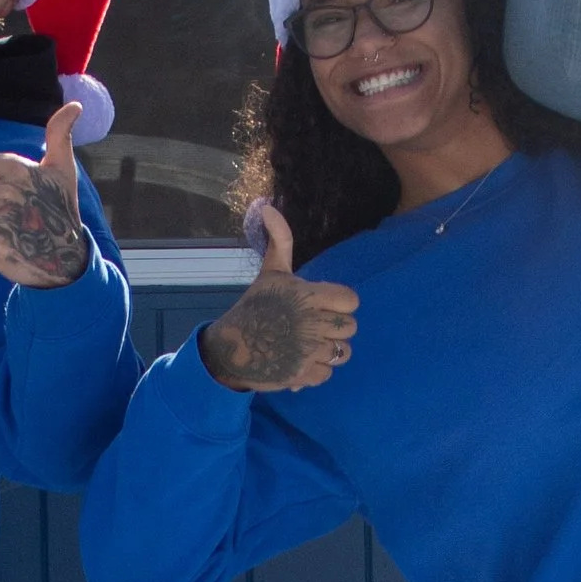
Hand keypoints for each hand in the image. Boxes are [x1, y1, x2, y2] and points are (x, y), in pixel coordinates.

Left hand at [0, 102, 93, 288]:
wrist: (68, 258)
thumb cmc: (62, 209)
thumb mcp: (62, 169)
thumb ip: (59, 135)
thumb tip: (74, 105)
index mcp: (19, 170)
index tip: (4, 186)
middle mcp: (7, 193)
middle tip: (2, 209)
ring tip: (4, 227)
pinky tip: (1, 243)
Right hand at [200, 203, 357, 392]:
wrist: (230, 348)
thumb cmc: (254, 307)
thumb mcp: (270, 273)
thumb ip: (279, 240)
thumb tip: (268, 206)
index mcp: (306, 295)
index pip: (350, 301)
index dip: (339, 304)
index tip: (322, 306)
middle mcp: (310, 323)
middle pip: (350, 328)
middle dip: (334, 329)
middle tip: (313, 327)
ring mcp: (307, 351)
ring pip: (343, 352)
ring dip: (329, 350)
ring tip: (310, 345)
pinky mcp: (302, 374)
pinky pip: (328, 373)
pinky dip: (317, 371)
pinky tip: (301, 361)